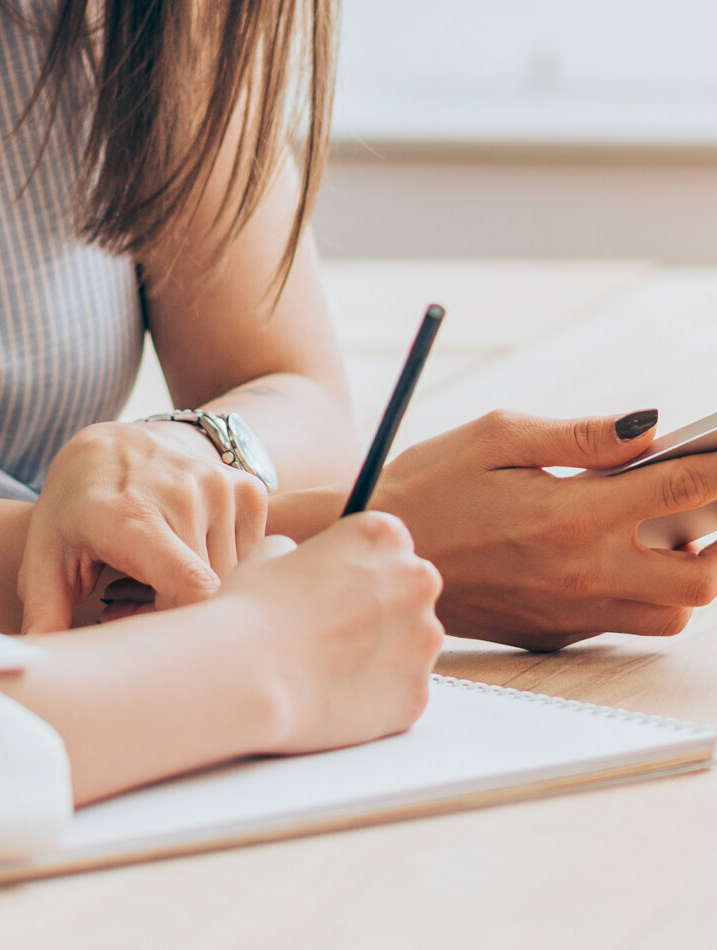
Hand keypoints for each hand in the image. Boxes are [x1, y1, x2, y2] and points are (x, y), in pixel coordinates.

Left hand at [18, 419, 269, 632]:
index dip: (177, 625)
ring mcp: (219, 487)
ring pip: (234, 581)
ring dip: (201, 595)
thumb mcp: (45, 556)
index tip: (142, 629)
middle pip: (210, 596)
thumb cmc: (75, 511)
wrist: (113, 444)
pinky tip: (186, 557)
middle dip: (178, 616)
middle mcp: (184, 493)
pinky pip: (251, 559)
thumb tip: (39, 661)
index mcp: (132, 515)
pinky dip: (223, 571)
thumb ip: (44, 611)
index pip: (192, 587)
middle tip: (135, 604)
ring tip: (157, 580)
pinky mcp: (247, 490)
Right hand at [218, 512, 443, 752]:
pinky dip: (377, 692)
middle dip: (380, 605)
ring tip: (329, 663)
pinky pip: (402, 688)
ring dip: (382, 648)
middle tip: (333, 625)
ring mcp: (423, 640)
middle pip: (408, 589)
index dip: (359, 564)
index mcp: (381, 536)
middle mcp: (415, 581)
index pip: (388, 542)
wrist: (252, 679)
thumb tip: (297, 559)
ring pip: (410, 640)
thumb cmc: (253, 610)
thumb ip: (297, 551)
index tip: (336, 581)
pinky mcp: (419, 692)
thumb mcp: (268, 555)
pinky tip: (336, 692)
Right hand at [375, 410, 716, 649]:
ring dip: (686, 572)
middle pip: (702, 576)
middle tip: (711, 502)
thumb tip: (650, 429)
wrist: (377, 557)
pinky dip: (640, 592)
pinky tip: (614, 555)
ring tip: (671, 531)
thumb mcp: (494, 438)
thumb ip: (578, 436)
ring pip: (674, 612)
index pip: (681, 490)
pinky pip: (626, 623)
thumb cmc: (429, 485)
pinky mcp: (556, 633)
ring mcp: (572, 612)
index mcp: (569, 514)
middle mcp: (582, 572)